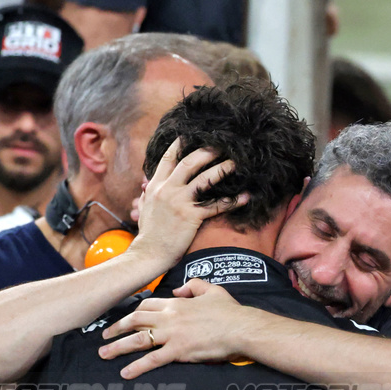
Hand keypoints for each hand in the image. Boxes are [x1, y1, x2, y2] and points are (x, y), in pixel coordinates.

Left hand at [100, 279, 256, 377]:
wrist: (241, 328)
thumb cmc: (230, 311)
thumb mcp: (213, 290)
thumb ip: (194, 285)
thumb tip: (180, 288)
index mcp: (177, 303)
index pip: (146, 306)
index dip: (132, 313)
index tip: (124, 320)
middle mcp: (169, 317)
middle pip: (135, 320)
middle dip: (116, 328)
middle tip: (104, 336)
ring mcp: (172, 334)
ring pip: (138, 339)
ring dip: (118, 347)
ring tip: (104, 354)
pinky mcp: (179, 351)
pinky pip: (153, 359)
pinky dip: (137, 367)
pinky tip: (126, 373)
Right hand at [125, 139, 246, 271]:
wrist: (149, 254)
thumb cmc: (149, 234)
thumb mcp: (144, 208)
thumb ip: (147, 194)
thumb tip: (145, 184)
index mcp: (155, 186)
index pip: (167, 159)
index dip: (179, 145)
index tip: (191, 135)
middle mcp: (167, 189)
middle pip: (189, 162)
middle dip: (206, 151)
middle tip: (222, 145)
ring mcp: (179, 202)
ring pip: (204, 179)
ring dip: (221, 169)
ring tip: (236, 163)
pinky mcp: (191, 216)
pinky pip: (216, 206)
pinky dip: (233, 201)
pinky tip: (246, 197)